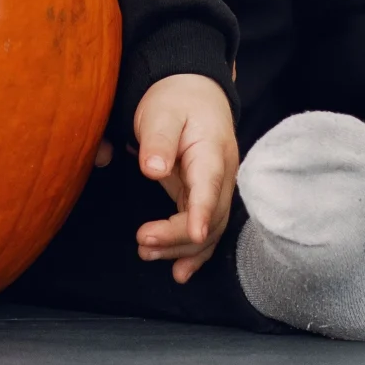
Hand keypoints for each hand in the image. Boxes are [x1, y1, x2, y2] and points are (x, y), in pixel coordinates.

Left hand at [131, 73, 238, 282]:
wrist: (195, 92)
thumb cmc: (176, 100)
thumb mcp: (162, 112)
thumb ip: (158, 139)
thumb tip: (153, 168)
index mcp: (212, 151)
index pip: (210, 185)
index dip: (202, 211)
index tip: (193, 232)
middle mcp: (222, 174)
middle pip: (210, 215)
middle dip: (178, 235)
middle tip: (142, 241)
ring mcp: (218, 188)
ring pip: (209, 229)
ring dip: (182, 248)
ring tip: (146, 254)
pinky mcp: (207, 196)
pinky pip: (206, 229)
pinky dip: (195, 252)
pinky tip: (180, 272)